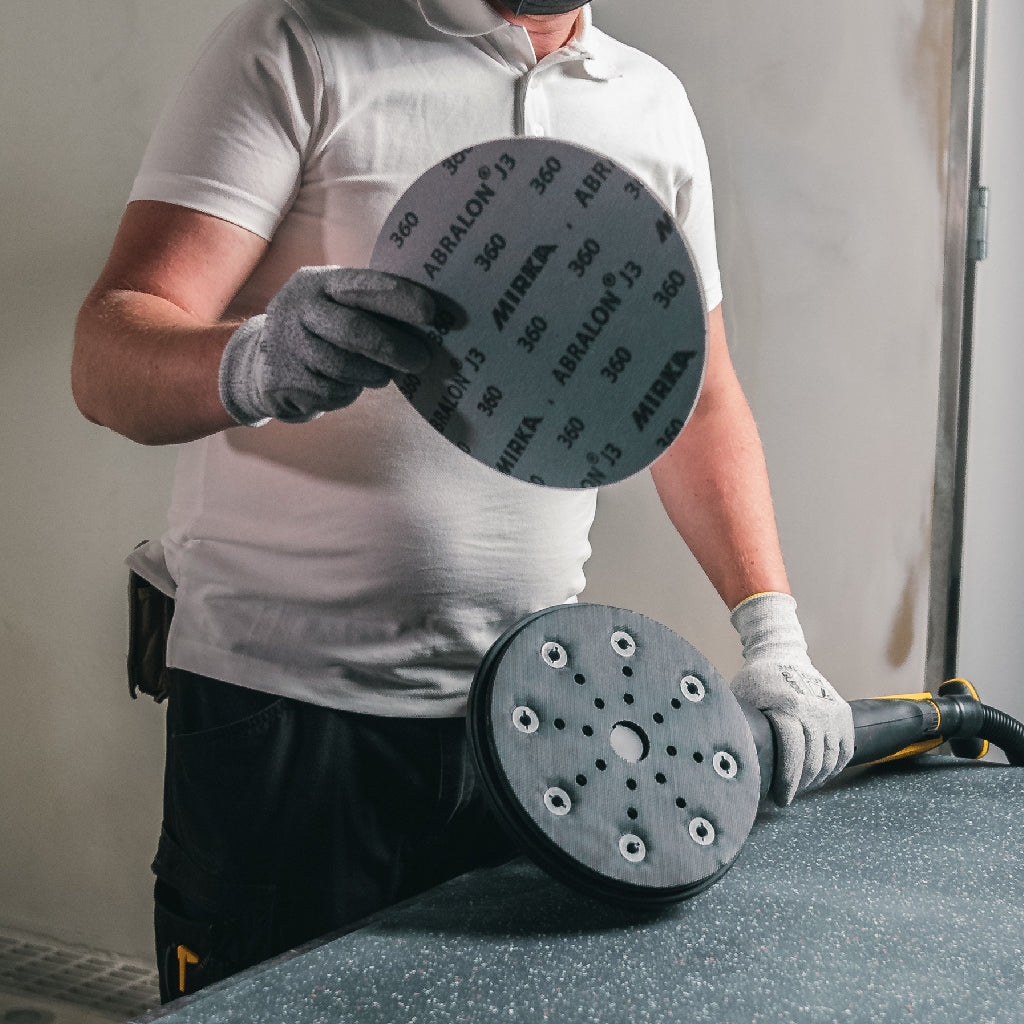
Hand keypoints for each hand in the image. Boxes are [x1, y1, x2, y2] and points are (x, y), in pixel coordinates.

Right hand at [218, 267, 435, 424]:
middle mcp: (297, 308)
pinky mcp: (283, 380)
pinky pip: (331, 391)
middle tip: (421, 360)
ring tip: (383, 375)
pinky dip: (349, 391)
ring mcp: (286, 344)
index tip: (431, 312)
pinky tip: (350, 385)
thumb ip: (372, 308)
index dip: (398, 298)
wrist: (265, 363)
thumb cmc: (322, 331)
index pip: (363, 285)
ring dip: (374, 374)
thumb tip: (432, 326)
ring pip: (343, 366)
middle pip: (353, 330)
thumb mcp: (338, 306)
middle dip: (393, 348)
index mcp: (319, 283)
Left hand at [729, 592, 853, 805]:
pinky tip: (819, 776)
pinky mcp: (843, 712)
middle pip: (812, 761)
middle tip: (786, 795)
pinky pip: (845, 751)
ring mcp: (832, 711)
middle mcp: (814, 709)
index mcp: (787, 706)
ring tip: (800, 786)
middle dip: (800, 785)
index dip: (787, 781)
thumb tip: (724, 760)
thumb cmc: (756, 682)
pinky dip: (833, 768)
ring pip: (830, 760)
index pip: (793, 753)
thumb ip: (739, 726)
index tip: (780, 800)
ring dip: (816, 779)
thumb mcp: (741, 699)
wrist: (782, 654)